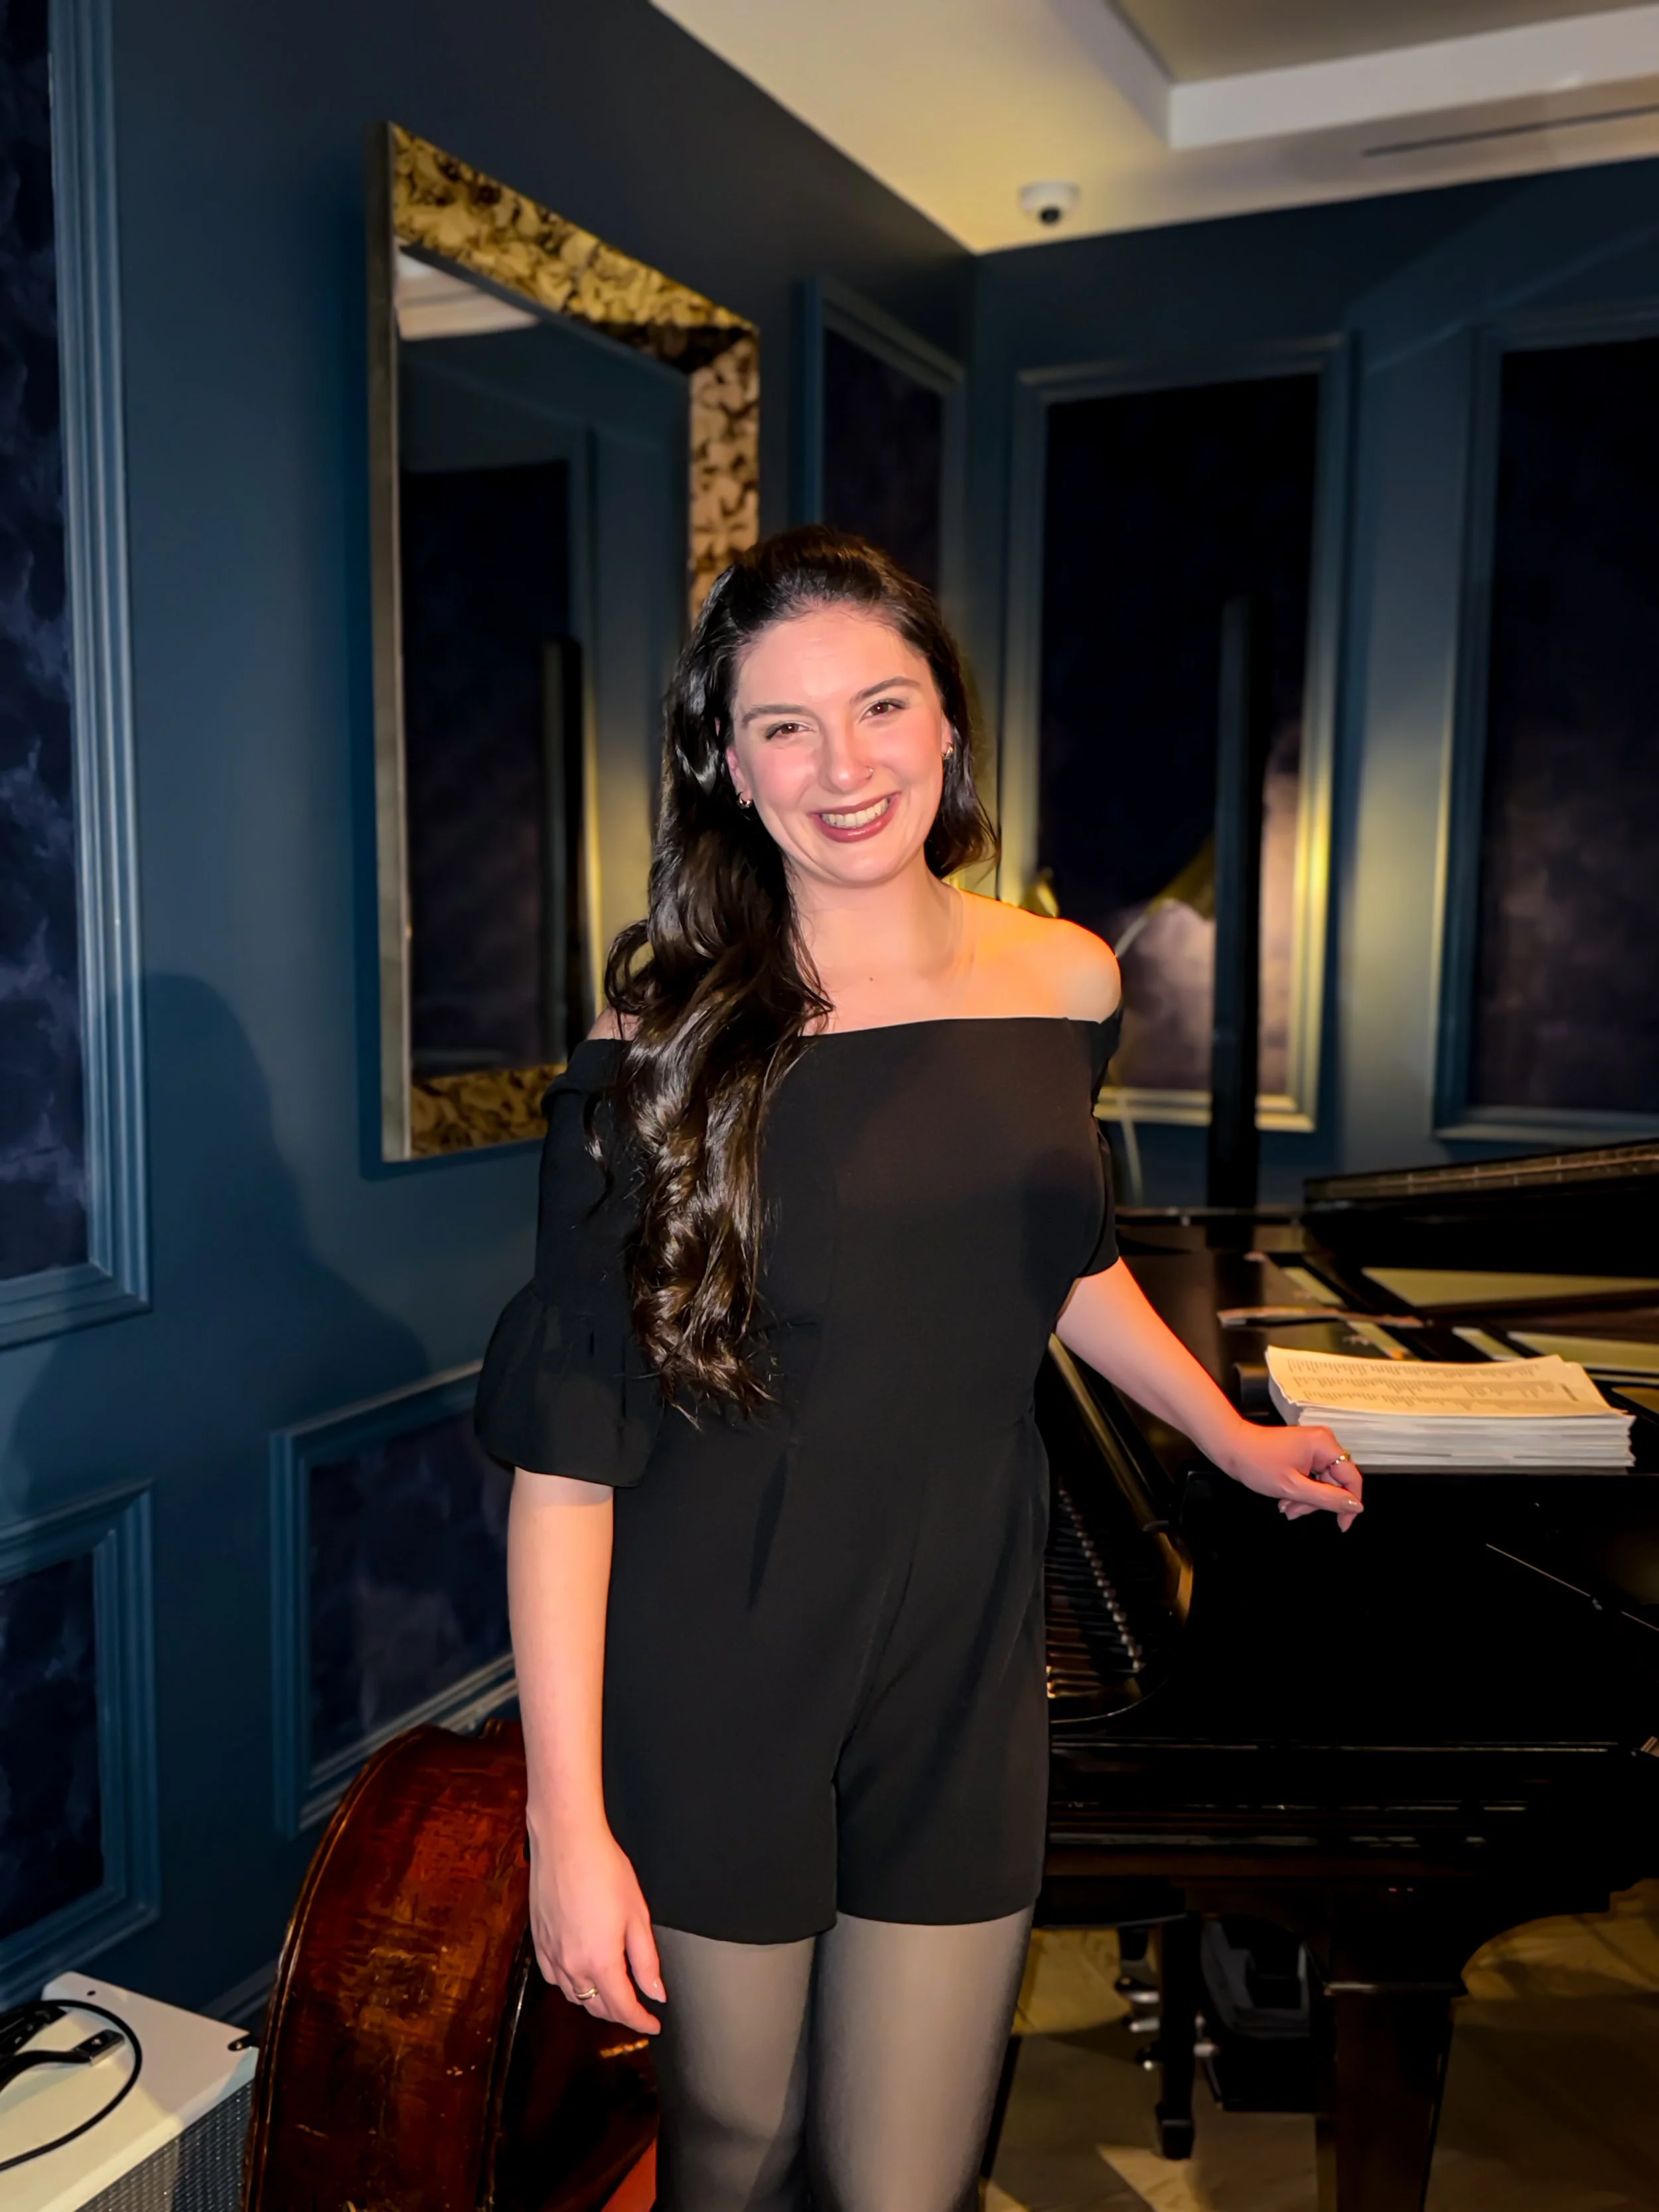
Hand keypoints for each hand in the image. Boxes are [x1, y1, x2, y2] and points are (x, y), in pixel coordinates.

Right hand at [526, 1816, 663, 2033]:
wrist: (566, 1839)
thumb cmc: (604, 1868)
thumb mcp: (637, 1914)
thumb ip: (646, 1960)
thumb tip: (655, 1992)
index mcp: (600, 1961)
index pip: (622, 2008)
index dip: (641, 2021)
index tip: (653, 2024)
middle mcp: (571, 1965)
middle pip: (597, 2007)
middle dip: (619, 2013)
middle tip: (638, 2009)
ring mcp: (551, 1954)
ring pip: (574, 1996)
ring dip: (595, 2002)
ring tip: (613, 1994)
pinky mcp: (538, 1941)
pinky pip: (555, 1978)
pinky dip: (571, 1985)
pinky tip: (581, 1975)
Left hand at [1213, 1420, 1362, 1531]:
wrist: (1232, 1447)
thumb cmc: (1256, 1461)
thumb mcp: (1294, 1487)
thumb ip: (1328, 1499)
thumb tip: (1355, 1506)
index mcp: (1324, 1444)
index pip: (1351, 1478)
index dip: (1350, 1504)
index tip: (1342, 1524)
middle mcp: (1322, 1441)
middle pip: (1334, 1482)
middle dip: (1315, 1502)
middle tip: (1295, 1511)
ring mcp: (1313, 1446)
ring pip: (1322, 1483)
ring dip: (1305, 1499)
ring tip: (1285, 1506)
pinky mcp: (1304, 1451)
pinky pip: (1312, 1476)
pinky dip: (1300, 1490)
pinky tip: (1285, 1498)